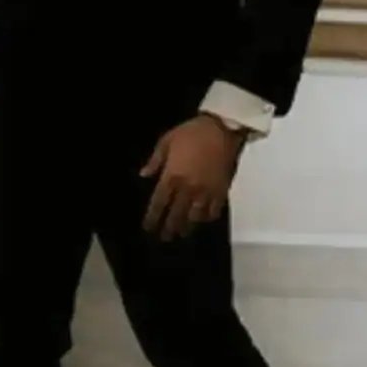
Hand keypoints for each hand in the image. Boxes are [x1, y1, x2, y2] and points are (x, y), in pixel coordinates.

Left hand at [140, 114, 245, 240]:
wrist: (222, 128)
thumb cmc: (192, 132)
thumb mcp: (167, 141)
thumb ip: (155, 161)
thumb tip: (143, 175)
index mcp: (172, 176)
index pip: (159, 203)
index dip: (153, 218)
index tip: (148, 228)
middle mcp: (188, 189)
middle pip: (176, 215)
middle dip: (168, 228)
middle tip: (164, 238)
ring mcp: (206, 192)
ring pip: (194, 217)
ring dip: (187, 227)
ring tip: (182, 234)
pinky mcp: (221, 191)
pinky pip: (214, 211)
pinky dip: (207, 218)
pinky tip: (203, 220)